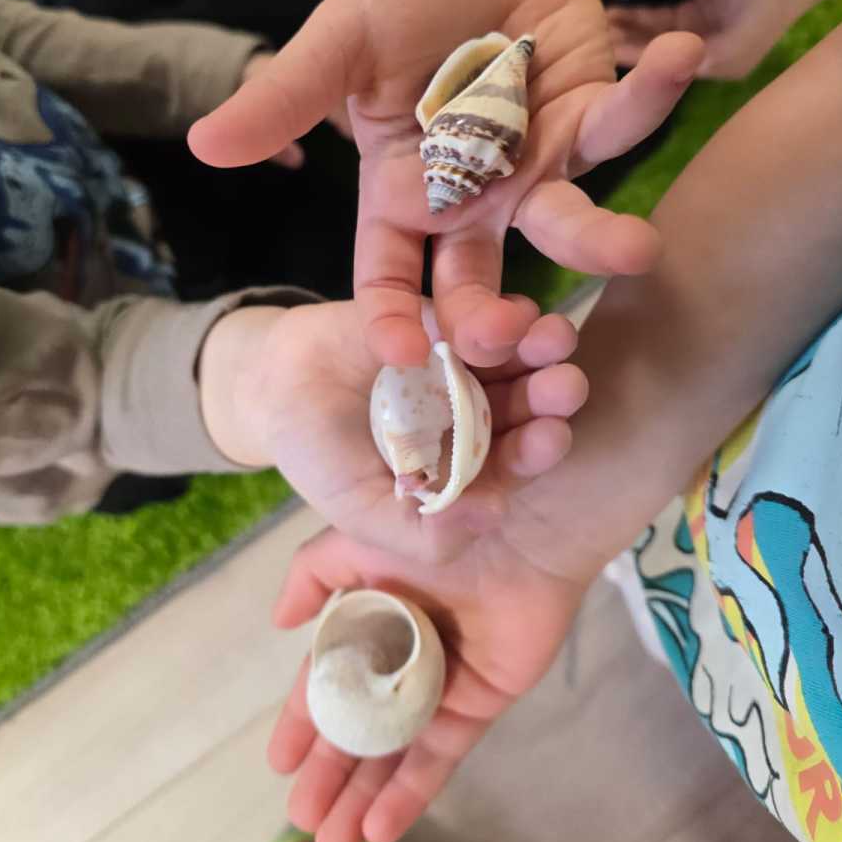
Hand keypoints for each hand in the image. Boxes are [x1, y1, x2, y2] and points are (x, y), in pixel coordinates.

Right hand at [191, 0, 702, 366]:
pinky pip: (623, 118)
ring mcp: (537, 170)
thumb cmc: (397, 11)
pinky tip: (681, 54)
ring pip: (566, 222)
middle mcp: (473, 202)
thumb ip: (284, 97)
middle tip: (516, 338)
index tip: (398, 354)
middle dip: (497, 316)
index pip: (388, 273)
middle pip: (481, 279)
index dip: (390, 316)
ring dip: (601, 238)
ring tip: (635, 249)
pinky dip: (653, 90)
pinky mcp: (591, 122)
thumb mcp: (335, 46)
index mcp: (404, 197)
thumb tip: (203, 144)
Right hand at [198, 298, 586, 561]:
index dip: (533, 451)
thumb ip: (424, 532)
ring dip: (538, 349)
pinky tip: (517, 309)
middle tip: (569, 384)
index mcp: (465, 466)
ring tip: (556, 337)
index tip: (552, 437)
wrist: (272, 388)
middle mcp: (475, 417)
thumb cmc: (320, 458)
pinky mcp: (444, 320)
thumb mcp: (362, 512)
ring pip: (513, 359)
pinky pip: (477, 315)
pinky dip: (500, 313)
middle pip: (524, 407)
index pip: (511, 462)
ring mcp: (462, 367)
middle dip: (548, 397)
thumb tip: (496, 517)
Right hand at [268, 526, 586, 841]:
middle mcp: (404, 655)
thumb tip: (278, 623)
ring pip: (396, 750)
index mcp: (373, 618)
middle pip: (361, 727)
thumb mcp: (357, 536)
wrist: (519, 525)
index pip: (331, 681)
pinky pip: (441, 753)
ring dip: (364, 796)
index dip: (305, 722)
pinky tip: (381, 826)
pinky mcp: (482, 702)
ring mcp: (443, 682)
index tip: (279, 763)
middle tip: (301, 817)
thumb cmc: (436, 523)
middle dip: (330, 773)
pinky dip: (411, 790)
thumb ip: (312, 575)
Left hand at [607, 0, 826, 80]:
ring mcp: (695, 31)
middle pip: (651, 54)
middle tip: (584, 34)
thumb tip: (675, 69)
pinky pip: (656, 14)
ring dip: (623, 27)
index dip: (632, 60)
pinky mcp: (693, 9)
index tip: (601, 48)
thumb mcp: (746, 32)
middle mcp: (699, 55)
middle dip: (620, 43)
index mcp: (712, 67)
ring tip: (590, 20)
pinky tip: (611, 5)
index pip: (663, 72)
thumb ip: (714, 55)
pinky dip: (634, 12)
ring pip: (649, 33)